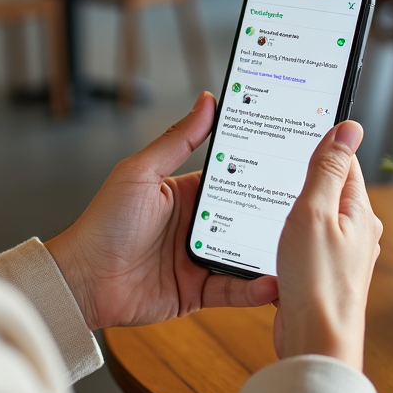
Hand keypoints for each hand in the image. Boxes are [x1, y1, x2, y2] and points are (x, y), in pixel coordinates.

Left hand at [45, 92, 277, 329]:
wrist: (82, 280)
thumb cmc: (103, 222)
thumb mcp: (142, 172)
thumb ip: (178, 140)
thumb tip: (207, 101)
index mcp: (188, 193)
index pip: (233, 177)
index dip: (260, 170)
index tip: (291, 160)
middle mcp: (199, 225)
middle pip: (247, 217)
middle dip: (275, 214)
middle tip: (310, 206)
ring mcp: (200, 258)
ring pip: (246, 254)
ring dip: (270, 253)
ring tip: (300, 249)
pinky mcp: (198, 292)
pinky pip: (233, 290)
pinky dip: (255, 289)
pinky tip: (272, 283)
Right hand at [272, 121, 380, 371]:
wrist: (315, 343)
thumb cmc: (317, 282)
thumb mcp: (316, 212)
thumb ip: (329, 169)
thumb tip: (350, 127)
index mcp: (359, 211)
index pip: (343, 160)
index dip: (320, 142)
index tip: (297, 127)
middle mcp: (355, 231)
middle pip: (328, 187)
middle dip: (303, 174)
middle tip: (274, 160)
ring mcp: (339, 254)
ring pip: (314, 216)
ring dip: (292, 207)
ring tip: (266, 196)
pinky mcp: (322, 273)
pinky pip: (304, 242)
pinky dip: (287, 234)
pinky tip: (267, 235)